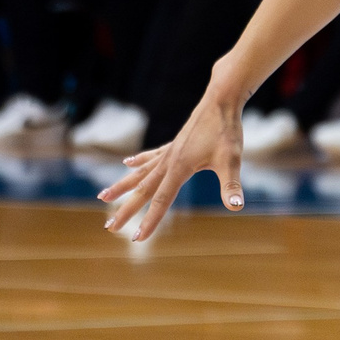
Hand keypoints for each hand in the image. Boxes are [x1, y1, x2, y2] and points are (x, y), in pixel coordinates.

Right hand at [99, 86, 247, 238]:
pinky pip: (150, 156)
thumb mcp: (232, 160)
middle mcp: (167, 161)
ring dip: (122, 186)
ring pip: (139, 174)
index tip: (137, 238)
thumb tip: (236, 206)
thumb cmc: (227, 131)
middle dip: (126, 210)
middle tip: (109, 227)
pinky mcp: (174, 144)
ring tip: (103, 196)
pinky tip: (127, 163)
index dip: (150, 220)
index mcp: (178, 168)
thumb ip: (231, 185)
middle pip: (142, 190)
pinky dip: (138, 162)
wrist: (221, 101)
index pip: (161, 200)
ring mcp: (168, 152)